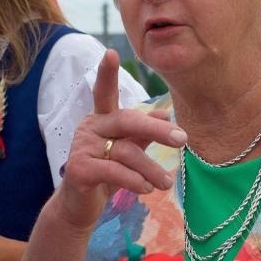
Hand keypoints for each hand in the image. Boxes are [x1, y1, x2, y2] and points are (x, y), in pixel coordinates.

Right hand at [56, 49, 186, 231]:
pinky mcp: (78, 170)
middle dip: (156, 131)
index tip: (110, 53)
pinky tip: (146, 189)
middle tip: (182, 140)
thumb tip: (167, 115)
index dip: (106, 73)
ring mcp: (81, 148)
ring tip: (166, 183)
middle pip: (126, 121)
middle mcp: (89, 128)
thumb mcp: (127, 152)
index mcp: (101, 119)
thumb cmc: (106, 175)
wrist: (79, 207)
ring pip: (124, 151)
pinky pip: (113, 171)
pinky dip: (133, 181)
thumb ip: (143, 134)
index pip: (103, 92)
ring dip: (150, 169)